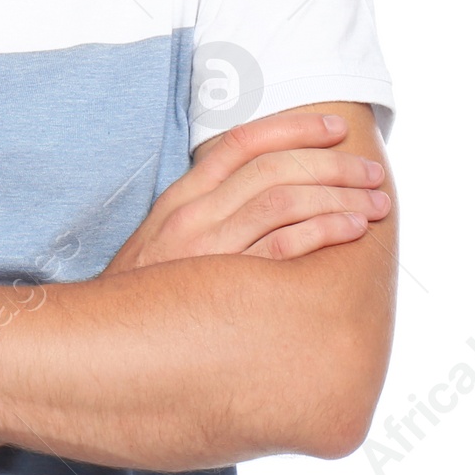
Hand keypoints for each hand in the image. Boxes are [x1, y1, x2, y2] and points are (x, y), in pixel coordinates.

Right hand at [104, 108, 388, 275]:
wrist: (99, 346)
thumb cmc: (144, 300)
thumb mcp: (162, 244)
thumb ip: (204, 215)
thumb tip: (262, 198)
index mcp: (180, 198)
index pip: (241, 142)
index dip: (292, 128)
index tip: (335, 128)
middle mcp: (193, 216)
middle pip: (273, 169)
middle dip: (332, 166)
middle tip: (371, 173)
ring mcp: (207, 251)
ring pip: (284, 202)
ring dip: (339, 197)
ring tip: (375, 204)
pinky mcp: (224, 289)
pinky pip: (283, 249)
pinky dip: (323, 232)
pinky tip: (350, 231)